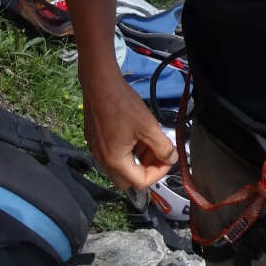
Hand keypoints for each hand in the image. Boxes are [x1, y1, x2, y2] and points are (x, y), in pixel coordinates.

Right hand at [81, 71, 176, 189]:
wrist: (100, 83)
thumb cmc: (123, 105)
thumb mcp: (149, 126)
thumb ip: (163, 147)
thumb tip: (171, 158)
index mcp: (115, 160)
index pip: (140, 182)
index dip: (158, 173)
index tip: (167, 158)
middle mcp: (102, 160)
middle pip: (127, 180)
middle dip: (145, 170)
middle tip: (157, 154)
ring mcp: (96, 150)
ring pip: (119, 166)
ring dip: (136, 160)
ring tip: (148, 140)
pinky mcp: (94, 140)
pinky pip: (112, 154)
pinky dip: (126, 150)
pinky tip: (135, 133)